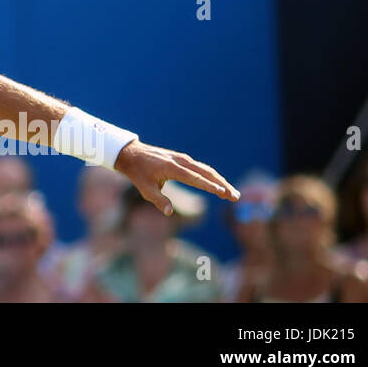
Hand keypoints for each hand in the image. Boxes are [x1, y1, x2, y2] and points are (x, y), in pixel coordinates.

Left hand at [113, 141, 238, 215]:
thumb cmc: (138, 173)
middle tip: (236, 197)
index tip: (223, 193)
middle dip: (223, 185)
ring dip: (221, 180)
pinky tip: (220, 185)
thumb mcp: (145, 189)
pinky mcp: (182, 159)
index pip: (195, 178)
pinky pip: (201, 168)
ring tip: (233, 194)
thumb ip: (158, 200)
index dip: (210, 186)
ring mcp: (182, 159)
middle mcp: (180, 161)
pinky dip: (213, 176)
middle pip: (206, 172)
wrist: (131, 153)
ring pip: (206, 169)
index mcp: (172, 168)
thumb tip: (169, 213)